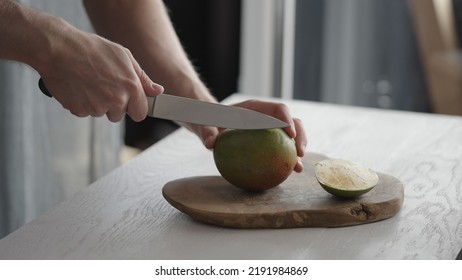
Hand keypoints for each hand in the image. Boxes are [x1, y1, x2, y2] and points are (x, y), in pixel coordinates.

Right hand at [38, 28, 162, 121]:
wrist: (58, 49)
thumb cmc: (91, 49)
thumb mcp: (124, 57)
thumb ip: (143, 78)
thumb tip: (157, 91)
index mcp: (130, 87)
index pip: (141, 113)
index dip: (135, 107)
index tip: (130, 102)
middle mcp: (116, 100)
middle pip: (119, 115)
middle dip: (114, 105)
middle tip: (103, 84)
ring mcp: (97, 107)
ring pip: (101, 113)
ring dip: (97, 102)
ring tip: (89, 81)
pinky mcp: (80, 110)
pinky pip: (85, 112)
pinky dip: (82, 102)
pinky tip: (78, 86)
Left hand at [187, 99, 307, 172]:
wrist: (212, 124)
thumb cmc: (211, 121)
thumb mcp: (207, 125)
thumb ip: (208, 131)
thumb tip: (210, 144)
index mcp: (256, 108)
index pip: (278, 109)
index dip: (288, 120)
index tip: (290, 134)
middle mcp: (267, 117)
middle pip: (292, 122)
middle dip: (300, 136)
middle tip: (300, 153)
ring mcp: (270, 129)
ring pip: (292, 137)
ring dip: (298, 150)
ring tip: (298, 168)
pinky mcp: (269, 141)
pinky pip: (282, 149)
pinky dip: (287, 160)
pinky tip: (288, 174)